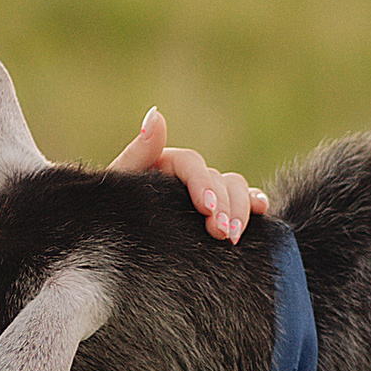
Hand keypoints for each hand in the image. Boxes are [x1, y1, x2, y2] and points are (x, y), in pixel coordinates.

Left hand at [110, 105, 268, 243]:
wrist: (113, 254)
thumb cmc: (108, 218)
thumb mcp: (119, 185)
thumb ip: (137, 153)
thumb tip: (156, 115)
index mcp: (163, 164)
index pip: (191, 164)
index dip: (202, 184)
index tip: (206, 209)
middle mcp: (187, 177)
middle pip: (218, 179)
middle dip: (225, 206)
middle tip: (221, 234)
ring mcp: (205, 196)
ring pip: (236, 189)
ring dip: (240, 210)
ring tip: (233, 237)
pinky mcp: (219, 215)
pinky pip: (245, 202)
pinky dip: (255, 202)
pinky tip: (262, 211)